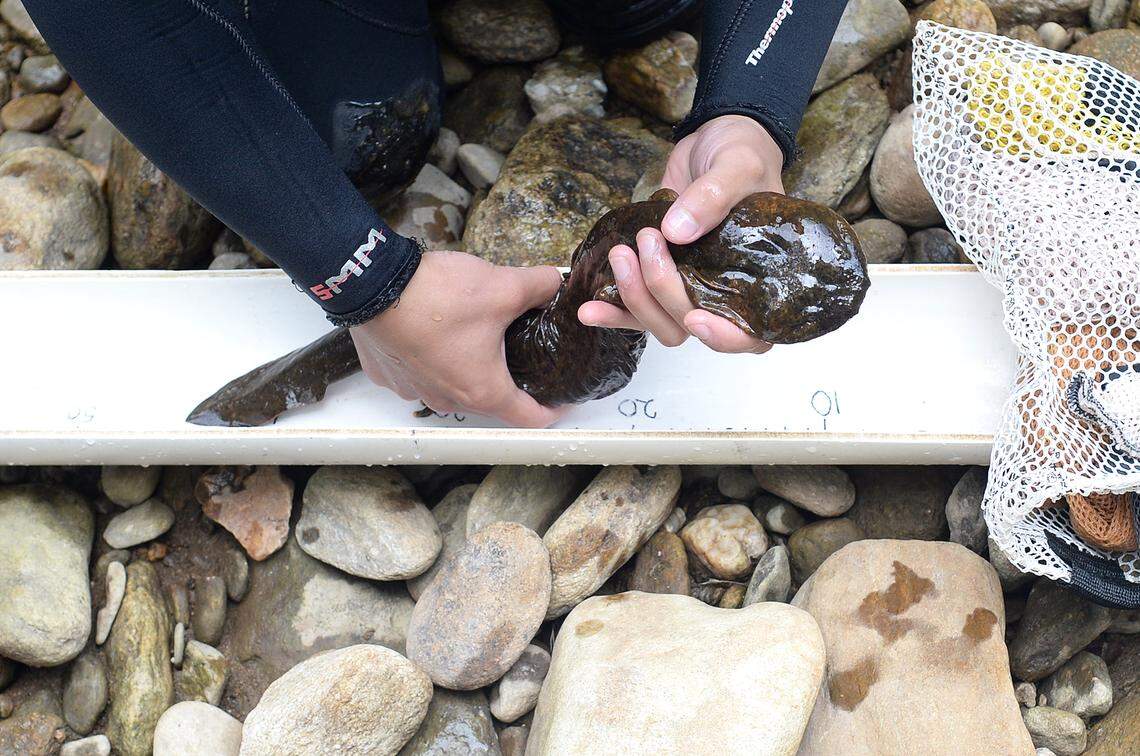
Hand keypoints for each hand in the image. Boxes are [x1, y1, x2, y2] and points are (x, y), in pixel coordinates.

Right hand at [351, 251, 565, 427]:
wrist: (372, 283)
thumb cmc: (435, 295)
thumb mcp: (503, 286)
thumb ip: (540, 286)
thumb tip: (553, 284)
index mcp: (482, 391)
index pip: (529, 418)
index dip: (552, 411)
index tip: (560, 401)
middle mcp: (447, 399)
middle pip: (489, 400)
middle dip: (508, 379)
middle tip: (521, 350)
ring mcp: (414, 390)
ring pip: (452, 386)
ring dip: (466, 366)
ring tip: (474, 332)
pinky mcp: (389, 374)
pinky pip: (420, 372)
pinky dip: (433, 357)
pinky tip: (436, 330)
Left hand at [578, 114, 782, 352]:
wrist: (715, 140)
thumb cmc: (743, 154)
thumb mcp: (738, 166)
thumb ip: (712, 197)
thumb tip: (676, 232)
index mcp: (759, 277)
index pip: (750, 333)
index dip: (723, 336)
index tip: (695, 318)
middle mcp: (725, 291)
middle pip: (691, 325)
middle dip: (663, 292)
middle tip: (648, 239)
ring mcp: (689, 287)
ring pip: (661, 323)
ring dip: (634, 299)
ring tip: (620, 256)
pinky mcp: (658, 278)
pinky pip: (635, 308)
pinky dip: (611, 311)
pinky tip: (589, 307)